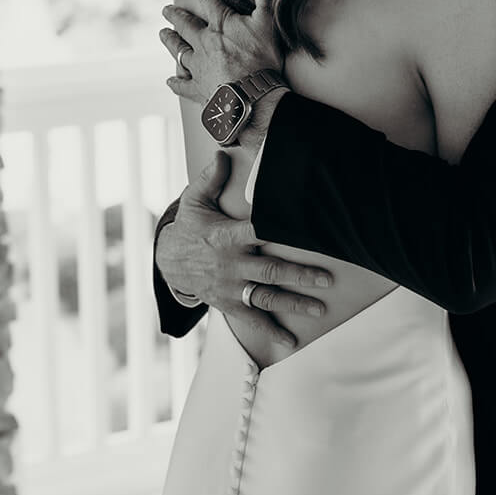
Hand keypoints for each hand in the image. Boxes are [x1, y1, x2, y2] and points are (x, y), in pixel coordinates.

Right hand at [157, 151, 333, 351]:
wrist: (166, 262)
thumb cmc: (189, 228)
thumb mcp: (194, 201)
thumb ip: (211, 178)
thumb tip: (222, 153)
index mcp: (228, 236)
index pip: (260, 232)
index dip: (282, 231)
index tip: (309, 233)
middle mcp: (232, 264)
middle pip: (271, 270)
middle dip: (301, 275)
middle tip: (329, 279)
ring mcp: (231, 286)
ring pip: (266, 296)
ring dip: (294, 303)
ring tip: (320, 308)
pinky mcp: (228, 303)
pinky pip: (252, 318)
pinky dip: (271, 330)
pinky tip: (291, 340)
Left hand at [160, 0, 280, 105]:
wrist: (252, 96)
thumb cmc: (261, 60)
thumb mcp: (267, 25)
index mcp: (220, 25)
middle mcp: (204, 43)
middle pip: (185, 25)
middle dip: (175, 16)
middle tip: (166, 10)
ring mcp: (199, 66)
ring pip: (179, 51)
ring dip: (170, 42)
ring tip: (163, 34)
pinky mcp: (199, 88)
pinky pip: (183, 85)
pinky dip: (176, 83)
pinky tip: (170, 81)